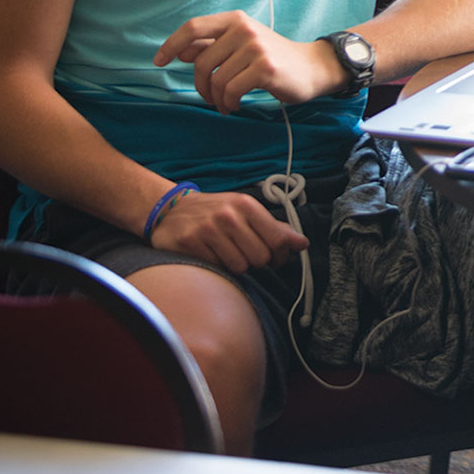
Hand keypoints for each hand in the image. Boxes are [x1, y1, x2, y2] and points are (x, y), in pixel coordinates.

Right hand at [149, 187, 306, 272]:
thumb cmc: (216, 213)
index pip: (278, 240)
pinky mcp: (188, 243)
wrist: (171, 209)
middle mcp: (227, 215)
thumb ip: (275, 229)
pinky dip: (218, 267)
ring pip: (240, 267)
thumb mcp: (246, 212)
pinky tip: (211, 256)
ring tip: (227, 254)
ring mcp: (206, 229)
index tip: (275, 258)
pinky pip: (217, 268)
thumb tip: (302, 243)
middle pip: (260, 257)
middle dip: (257, 262)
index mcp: (246, 205)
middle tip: (247, 256)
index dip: (280, 255)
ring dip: (237, 267)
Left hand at [155, 12, 344, 111]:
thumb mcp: (242, 45)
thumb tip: (181, 52)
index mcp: (235, 20)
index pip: (193, 27)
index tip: (159, 62)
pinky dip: (229, 103)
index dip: (171, 44)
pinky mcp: (265, 68)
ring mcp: (256, 48)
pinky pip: (231, 91)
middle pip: (201, 62)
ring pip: (216, 80)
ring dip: (216, 98)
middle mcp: (244, 29)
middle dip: (200, 85)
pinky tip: (235, 106)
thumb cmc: (273, 58)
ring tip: (225, 104)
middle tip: (209, 97)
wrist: (312, 68)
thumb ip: (213, 46)